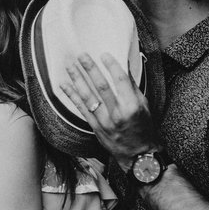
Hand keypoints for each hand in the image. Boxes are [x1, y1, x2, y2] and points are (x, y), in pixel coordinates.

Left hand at [59, 52, 159, 170]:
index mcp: (132, 106)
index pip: (120, 81)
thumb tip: (123, 66)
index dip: (111, 66)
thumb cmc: (144, 128)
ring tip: (69, 66)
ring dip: (77, 79)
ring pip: (88, 96)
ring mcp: (104, 121)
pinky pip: (81, 108)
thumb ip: (132, 87)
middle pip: (101, 86)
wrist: (138, 155)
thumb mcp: (144, 106)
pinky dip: (72, 96)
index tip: (103, 54)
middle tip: (81, 55)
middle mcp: (117, 113)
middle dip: (90, 69)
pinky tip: (64, 85)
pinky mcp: (94, 127)